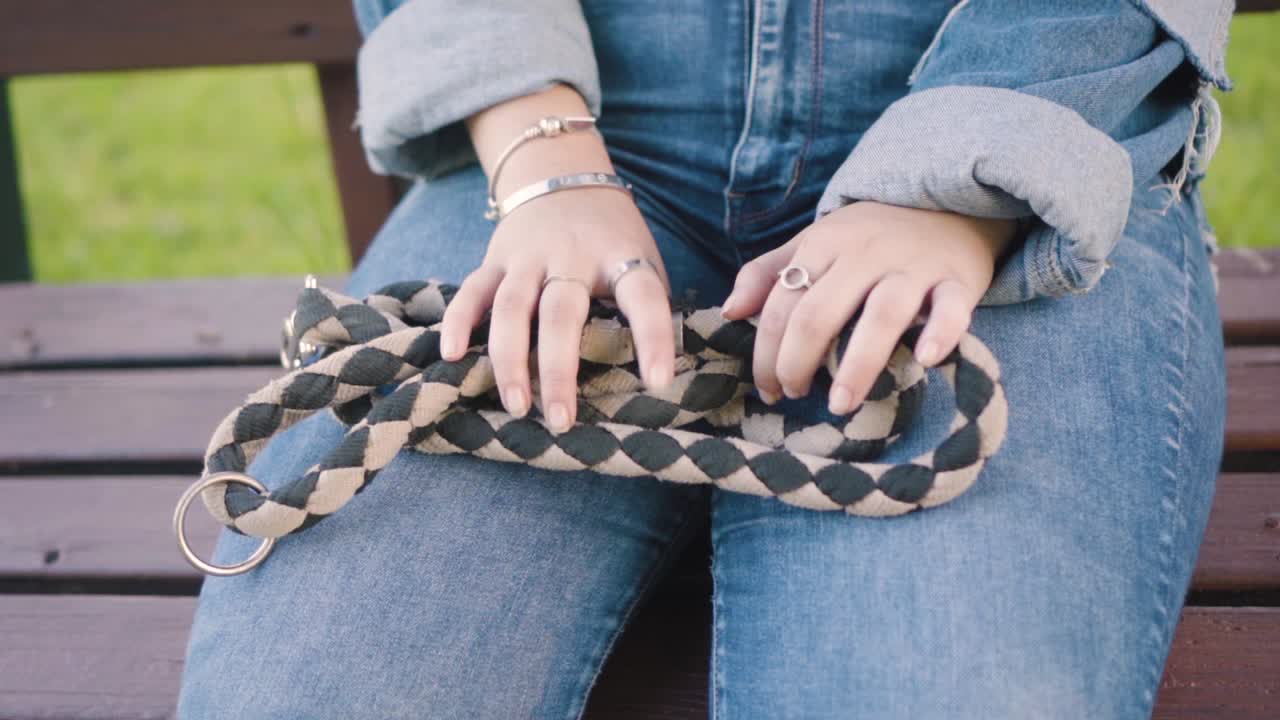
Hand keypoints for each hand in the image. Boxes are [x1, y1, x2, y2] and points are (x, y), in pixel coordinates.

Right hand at [438, 185, 673, 432]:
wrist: (563, 176)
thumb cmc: (612, 240)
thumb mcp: (643, 260)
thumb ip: (645, 307)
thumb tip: (654, 379)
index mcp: (620, 257)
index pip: (644, 297)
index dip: (653, 338)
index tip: (658, 382)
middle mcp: (572, 255)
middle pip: (562, 313)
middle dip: (558, 369)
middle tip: (561, 420)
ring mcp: (528, 255)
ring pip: (512, 307)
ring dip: (510, 359)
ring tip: (516, 406)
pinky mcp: (494, 258)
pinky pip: (472, 291)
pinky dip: (459, 322)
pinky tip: (453, 356)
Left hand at [720, 200, 1015, 414]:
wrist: (947, 202)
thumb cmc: (869, 236)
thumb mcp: (813, 243)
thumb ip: (767, 274)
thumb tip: (730, 312)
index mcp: (823, 244)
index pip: (781, 305)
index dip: (766, 352)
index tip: (768, 389)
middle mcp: (864, 254)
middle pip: (819, 314)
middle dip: (797, 363)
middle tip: (795, 396)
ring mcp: (912, 267)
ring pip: (881, 315)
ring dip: (857, 364)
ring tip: (842, 404)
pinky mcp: (957, 280)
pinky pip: (951, 307)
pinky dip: (941, 333)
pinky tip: (927, 360)